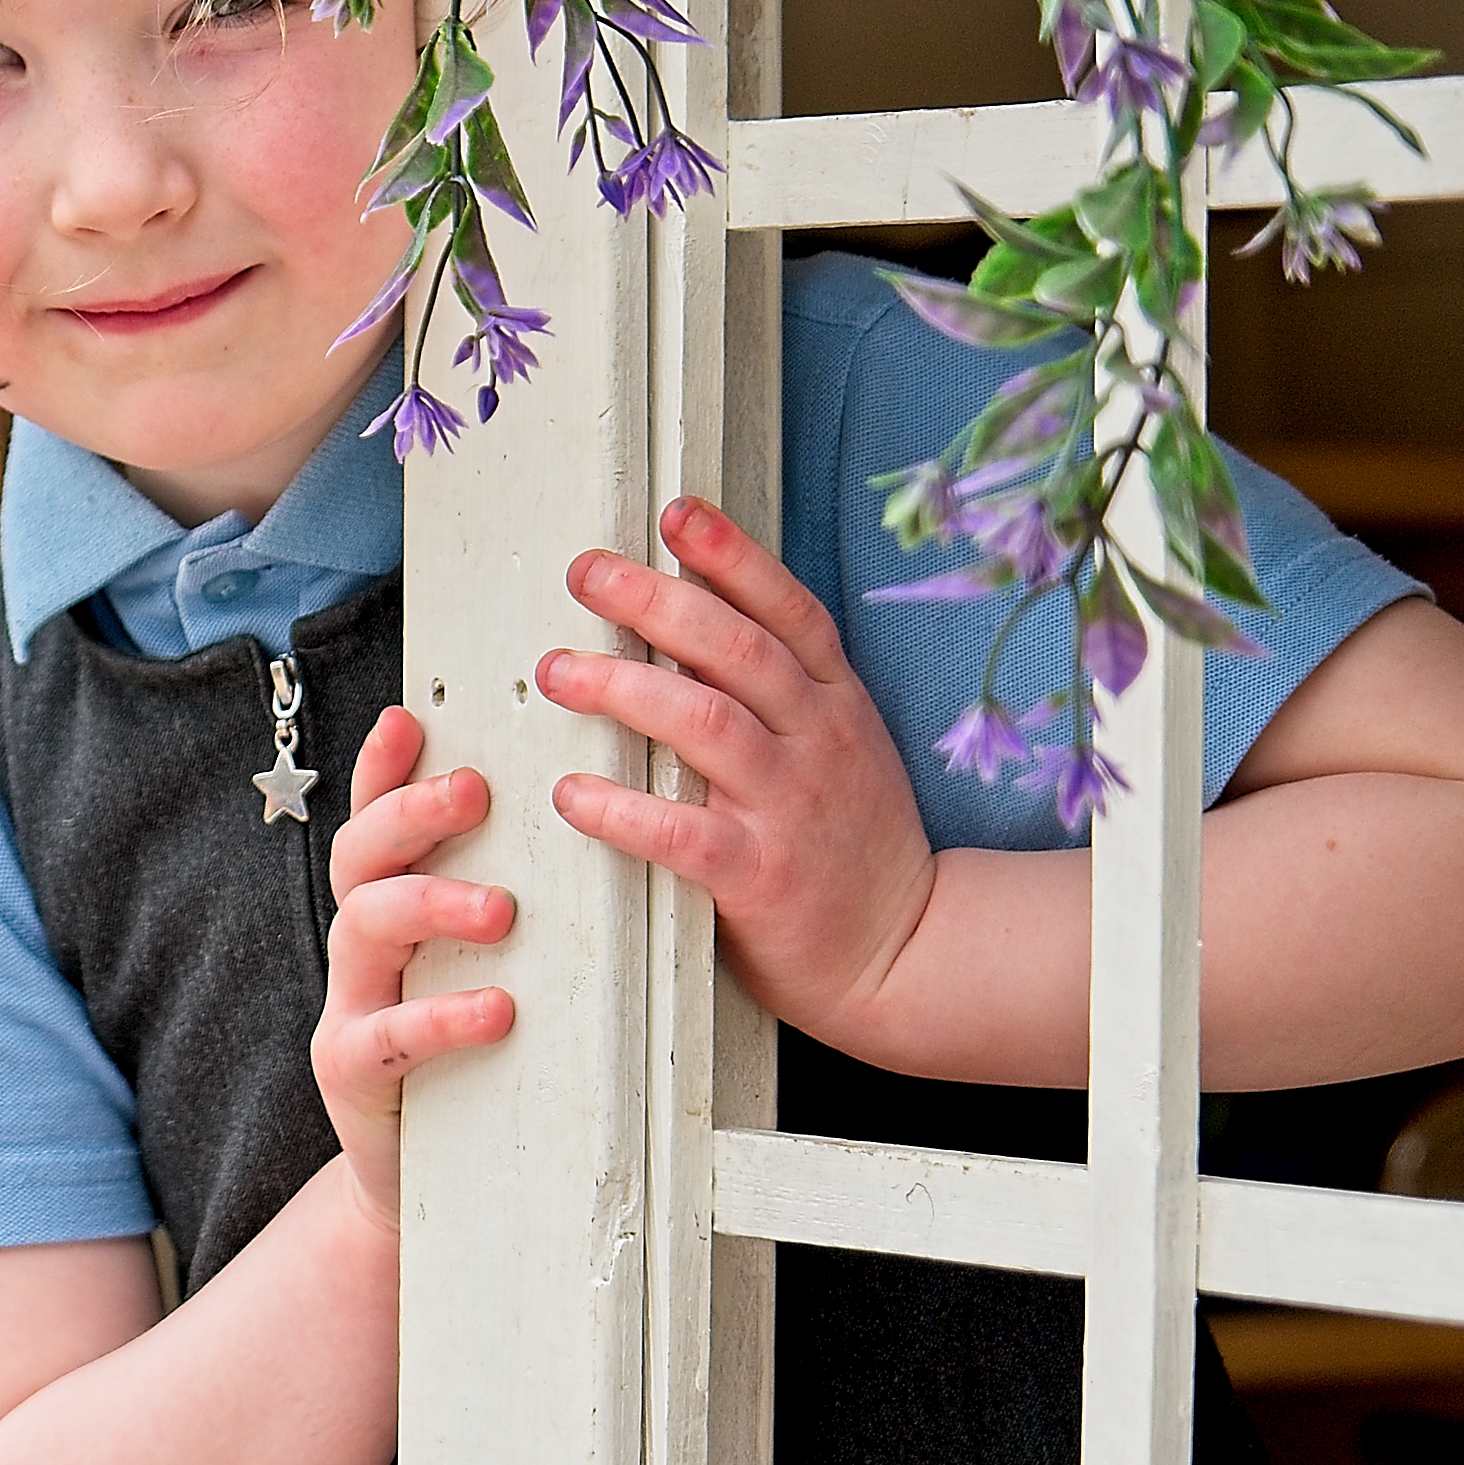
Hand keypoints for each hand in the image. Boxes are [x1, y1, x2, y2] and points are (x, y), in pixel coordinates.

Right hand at [311, 707, 515, 1232]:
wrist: (442, 1187)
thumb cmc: (484, 1056)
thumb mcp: (496, 963)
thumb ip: (520, 895)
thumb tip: (597, 817)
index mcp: (395, 902)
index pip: (380, 816)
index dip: (384, 766)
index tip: (411, 718)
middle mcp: (362, 943)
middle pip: (360, 852)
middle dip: (408, 811)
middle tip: (472, 790)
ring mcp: (351, 1003)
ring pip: (364, 926)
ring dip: (431, 902)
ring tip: (501, 908)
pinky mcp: (352, 1072)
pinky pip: (386, 1036)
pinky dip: (440, 1017)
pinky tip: (494, 1009)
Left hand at [540, 496, 941, 1041]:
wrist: (907, 952)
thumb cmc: (848, 842)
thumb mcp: (839, 745)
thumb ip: (780, 687)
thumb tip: (690, 613)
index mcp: (836, 704)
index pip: (786, 611)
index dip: (732, 556)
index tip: (677, 512)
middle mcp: (818, 743)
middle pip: (735, 650)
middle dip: (657, 601)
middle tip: (587, 573)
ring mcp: (792, 808)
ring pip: (706, 724)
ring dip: (625, 689)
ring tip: (557, 670)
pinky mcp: (762, 878)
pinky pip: (683, 833)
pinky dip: (623, 809)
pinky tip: (572, 792)